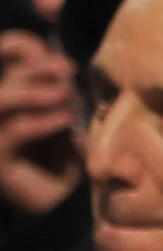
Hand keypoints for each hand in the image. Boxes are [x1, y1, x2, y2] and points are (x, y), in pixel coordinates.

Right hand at [0, 30, 80, 218]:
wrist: (65, 203)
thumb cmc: (68, 155)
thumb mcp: (68, 115)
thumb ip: (59, 90)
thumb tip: (60, 64)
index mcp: (9, 97)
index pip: (3, 58)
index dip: (16, 46)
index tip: (46, 48)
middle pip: (3, 76)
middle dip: (35, 68)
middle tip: (66, 70)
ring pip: (1, 100)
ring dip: (33, 91)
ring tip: (64, 91)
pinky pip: (15, 131)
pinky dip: (41, 121)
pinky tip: (66, 118)